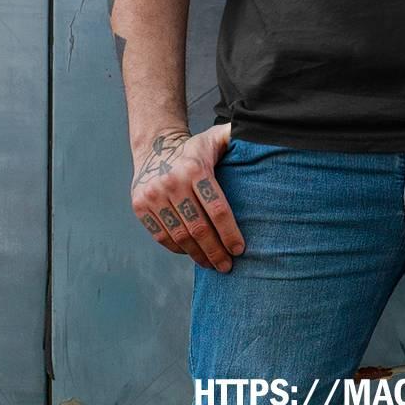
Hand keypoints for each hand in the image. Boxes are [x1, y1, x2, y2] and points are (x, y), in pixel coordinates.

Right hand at [130, 124, 244, 270]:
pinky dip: (178, 249)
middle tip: (228, 266)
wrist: (154, 146)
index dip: (230, 233)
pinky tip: (192, 253)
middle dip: (216, 251)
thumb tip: (264, 138)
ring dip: (198, 255)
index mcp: (194, 168)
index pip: (217, 208)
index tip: (240, 249)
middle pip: (198, 228)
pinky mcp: (140, 206)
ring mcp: (153, 195)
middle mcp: (172, 182)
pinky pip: (162, 236)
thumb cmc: (195, 148)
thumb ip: (237, 138)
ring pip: (180, 236)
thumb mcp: (216, 137)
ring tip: (212, 265)